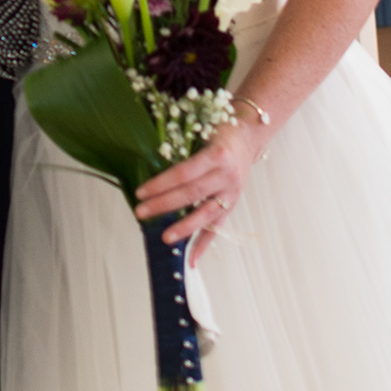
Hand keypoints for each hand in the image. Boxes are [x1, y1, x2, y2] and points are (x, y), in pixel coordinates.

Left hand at [134, 123, 260, 263]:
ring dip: (184, 228)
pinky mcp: (233, 204)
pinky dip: (204, 244)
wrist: (249, 136)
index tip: (141, 192)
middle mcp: (227, 175)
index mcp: (217, 154)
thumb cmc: (220, 131)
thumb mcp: (202, 132)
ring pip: (206, 214)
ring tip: (165, 238)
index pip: (184, 173)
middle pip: (192, 194)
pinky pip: (217, 226)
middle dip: (164, 205)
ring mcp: (232, 192)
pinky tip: (192, 259)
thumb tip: (147, 166)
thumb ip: (182, 150)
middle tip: (141, 212)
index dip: (162, 183)